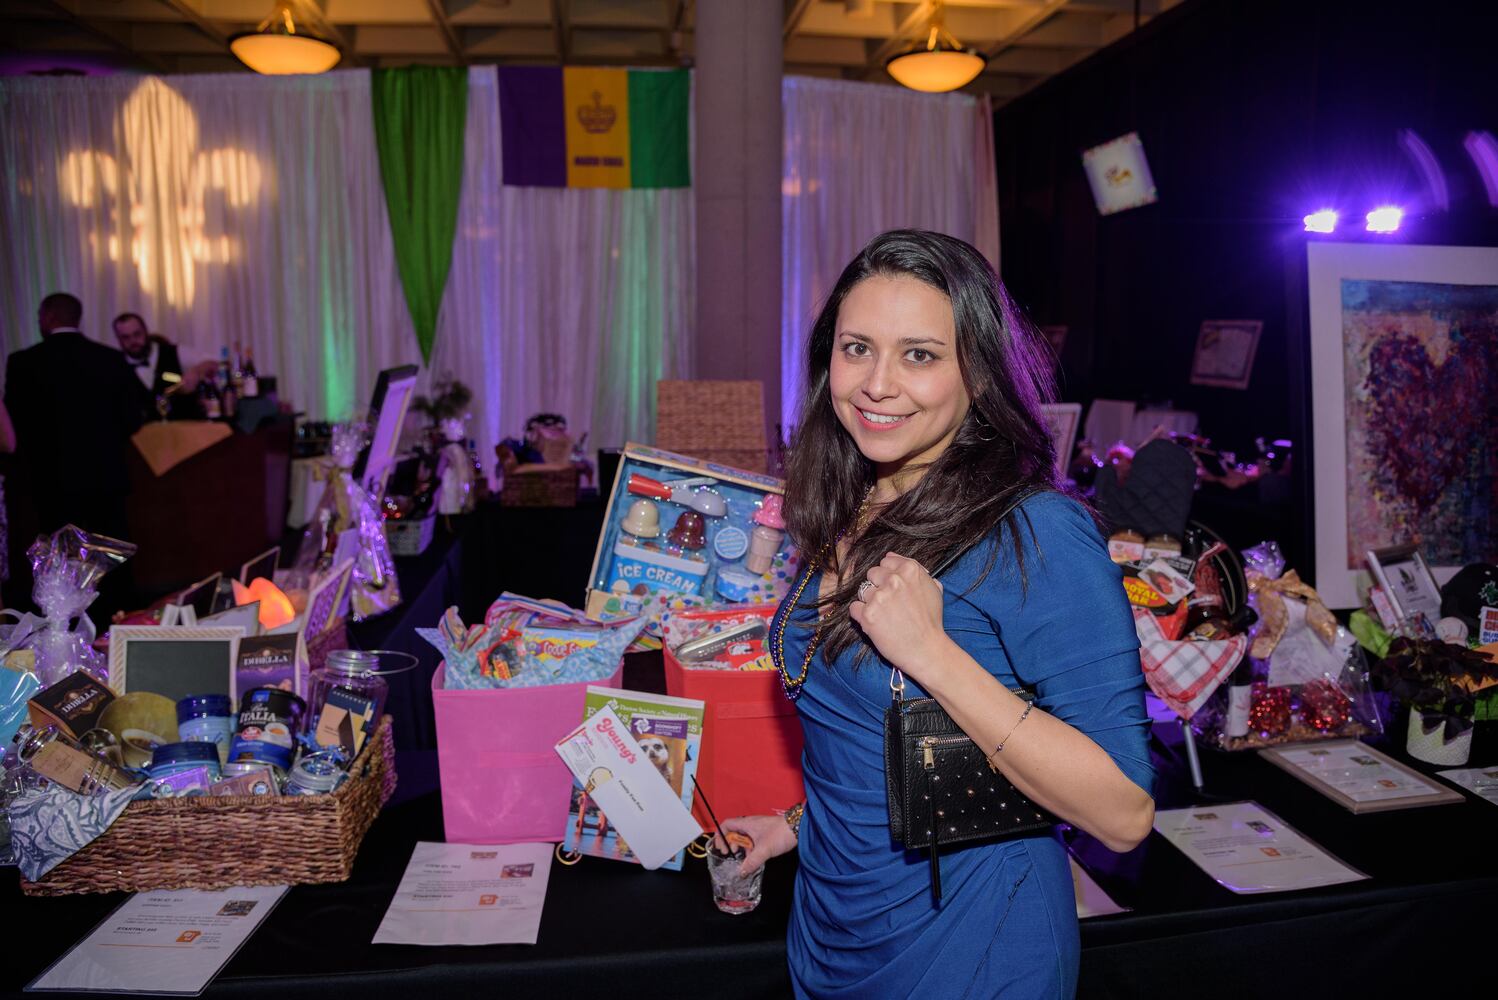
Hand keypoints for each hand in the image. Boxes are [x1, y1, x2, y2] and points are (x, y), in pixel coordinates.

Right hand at [719, 813, 796, 874]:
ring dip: (742, 848)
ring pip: (744, 838)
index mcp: (746, 824)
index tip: (722, 848)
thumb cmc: (780, 834)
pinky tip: (754, 859)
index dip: (720, 835)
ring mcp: (758, 830)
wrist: (799, 828)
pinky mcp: (765, 835)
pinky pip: (753, 842)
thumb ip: (751, 862)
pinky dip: (751, 850)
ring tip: (743, 858)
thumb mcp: (764, 850)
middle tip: (732, 854)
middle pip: (734, 832)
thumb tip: (741, 873)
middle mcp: (750, 825)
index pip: (726, 824)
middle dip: (731, 843)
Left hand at [848, 552, 950, 678]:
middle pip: (872, 574)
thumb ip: (914, 569)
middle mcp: (893, 580)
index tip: (895, 589)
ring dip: (870, 601)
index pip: (886, 562)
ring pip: (862, 590)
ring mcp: (879, 597)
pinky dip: (861, 615)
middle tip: (889, 603)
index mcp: (910, 570)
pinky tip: (875, 622)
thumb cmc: (931, 621)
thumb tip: (892, 556)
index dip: (889, 576)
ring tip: (884, 615)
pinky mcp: (867, 616)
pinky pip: (854, 608)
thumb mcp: (932, 588)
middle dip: (878, 586)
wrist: (927, 649)